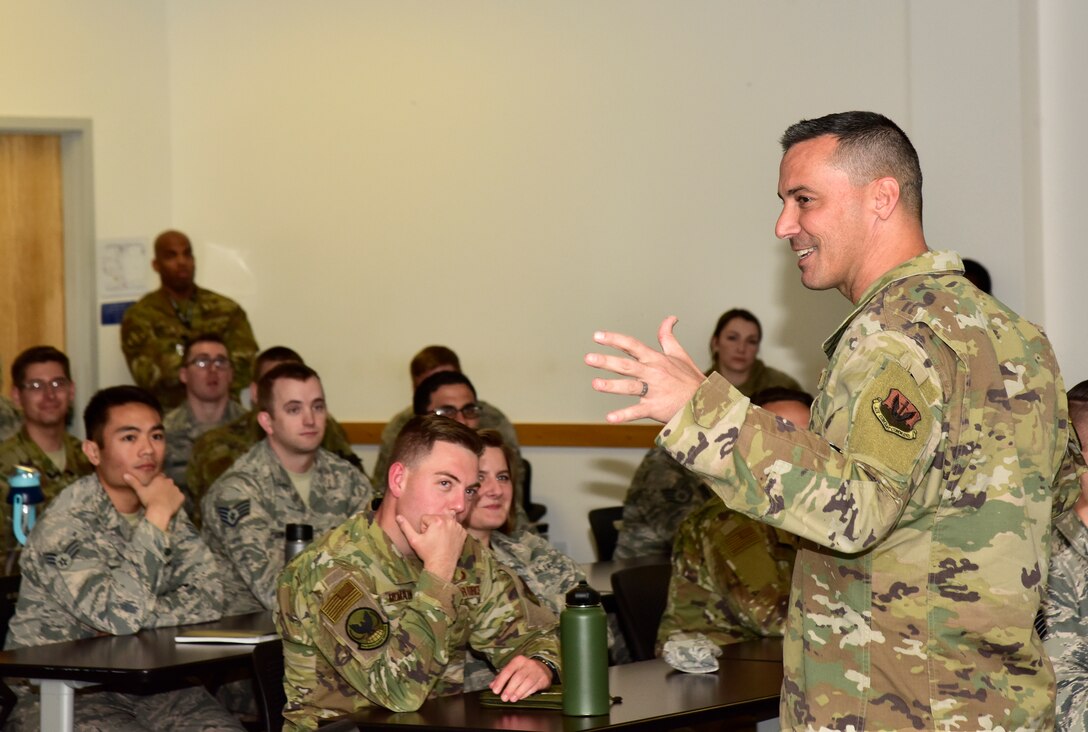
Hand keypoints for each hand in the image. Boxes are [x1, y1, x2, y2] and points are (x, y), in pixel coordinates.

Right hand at [123, 472, 184, 531]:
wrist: (159, 511)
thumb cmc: (149, 500)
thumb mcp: (140, 491)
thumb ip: (133, 482)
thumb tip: (125, 475)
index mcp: (160, 478)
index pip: (160, 477)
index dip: (157, 482)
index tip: (154, 488)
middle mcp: (170, 482)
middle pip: (167, 483)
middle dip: (164, 487)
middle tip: (158, 495)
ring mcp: (177, 489)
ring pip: (173, 490)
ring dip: (170, 493)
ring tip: (164, 501)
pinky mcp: (181, 497)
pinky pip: (179, 497)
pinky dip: (176, 500)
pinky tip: (170, 505)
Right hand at [396, 513, 465, 581]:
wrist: (441, 566)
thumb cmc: (427, 553)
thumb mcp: (414, 540)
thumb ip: (405, 527)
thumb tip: (398, 517)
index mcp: (437, 520)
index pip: (425, 518)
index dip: (423, 528)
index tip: (426, 538)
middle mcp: (449, 521)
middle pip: (436, 517)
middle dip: (433, 526)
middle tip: (433, 539)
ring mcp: (458, 527)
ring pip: (445, 521)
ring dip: (442, 527)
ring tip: (440, 540)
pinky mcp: (463, 532)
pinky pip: (454, 526)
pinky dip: (451, 531)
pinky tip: (448, 540)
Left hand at [490, 655, 551, 701]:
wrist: (543, 668)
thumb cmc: (524, 669)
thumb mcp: (513, 669)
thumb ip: (502, 677)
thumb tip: (492, 685)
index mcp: (518, 660)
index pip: (507, 670)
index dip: (500, 681)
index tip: (495, 690)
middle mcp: (528, 664)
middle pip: (518, 677)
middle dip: (509, 689)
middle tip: (503, 698)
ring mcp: (537, 672)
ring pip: (527, 683)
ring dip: (518, 692)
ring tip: (512, 699)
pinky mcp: (543, 679)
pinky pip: (533, 687)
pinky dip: (526, 693)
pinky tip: (520, 697)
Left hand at [585, 316, 704, 423]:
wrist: (706, 403)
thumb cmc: (690, 380)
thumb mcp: (680, 355)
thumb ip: (668, 337)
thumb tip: (670, 318)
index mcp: (656, 359)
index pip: (632, 345)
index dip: (614, 339)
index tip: (596, 336)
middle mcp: (653, 373)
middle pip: (627, 365)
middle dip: (607, 361)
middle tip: (588, 358)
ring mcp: (654, 391)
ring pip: (630, 387)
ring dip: (612, 386)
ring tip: (595, 384)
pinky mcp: (656, 408)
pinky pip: (637, 412)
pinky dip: (624, 415)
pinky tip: (610, 418)